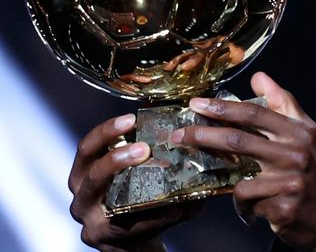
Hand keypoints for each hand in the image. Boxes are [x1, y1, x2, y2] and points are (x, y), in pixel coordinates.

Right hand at [69, 114, 203, 250]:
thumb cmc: (135, 200)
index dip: (106, 132)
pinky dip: (157, 217)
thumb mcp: (135, 175)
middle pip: (92, 173)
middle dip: (117, 158)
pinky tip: (177, 208)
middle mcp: (81, 195)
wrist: (134, 243)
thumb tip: (191, 135)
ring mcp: (91, 220)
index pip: (87, 147)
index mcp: (85, 172)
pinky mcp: (106, 239)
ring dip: (141, 193)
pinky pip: (133, 226)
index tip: (131, 119)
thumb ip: (154, 156)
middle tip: (145, 148)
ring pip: (108, 201)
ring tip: (166, 183)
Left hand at [170, 72, 315, 250]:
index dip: (223, 108)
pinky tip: (256, 210)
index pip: (256, 114)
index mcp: (301, 133)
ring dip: (233, 187)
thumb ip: (285, 106)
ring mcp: (290, 182)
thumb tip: (259, 78)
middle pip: (238, 140)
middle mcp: (296, 154)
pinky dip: (247, 208)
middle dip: (203, 136)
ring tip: (241, 191)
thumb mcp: (311, 136)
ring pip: (240, 180)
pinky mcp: (283, 207)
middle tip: (179, 135)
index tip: (197, 105)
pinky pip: (249, 204)